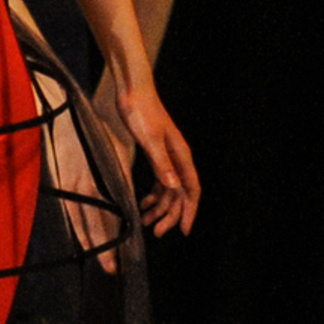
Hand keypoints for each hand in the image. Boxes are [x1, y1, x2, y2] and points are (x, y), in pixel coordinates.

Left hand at [97, 74, 199, 236]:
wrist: (132, 91)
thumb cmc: (142, 112)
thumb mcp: (150, 140)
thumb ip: (162, 164)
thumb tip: (174, 187)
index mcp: (180, 156)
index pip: (191, 190)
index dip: (189, 211)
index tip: (184, 230)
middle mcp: (177, 159)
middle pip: (179, 194)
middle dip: (171, 215)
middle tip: (158, 232)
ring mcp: (166, 157)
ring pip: (168, 190)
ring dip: (159, 207)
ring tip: (146, 223)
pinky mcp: (154, 153)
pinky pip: (159, 180)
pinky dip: (152, 195)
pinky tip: (142, 204)